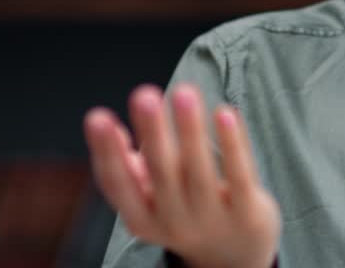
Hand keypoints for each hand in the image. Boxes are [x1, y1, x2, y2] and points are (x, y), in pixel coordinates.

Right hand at [84, 83, 280, 267]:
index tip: (97, 116)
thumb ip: (132, 169)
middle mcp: (174, 222)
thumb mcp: (153, 201)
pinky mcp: (247, 213)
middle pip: (161, 174)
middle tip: (144, 94)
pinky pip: (239, 176)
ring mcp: (212, 219)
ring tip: (184, 93)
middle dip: (152, 132)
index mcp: (143, 218)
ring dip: (191, 131)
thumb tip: (106, 129)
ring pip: (199, 172)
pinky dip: (232, 145)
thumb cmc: (188, 214)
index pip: (118, 185)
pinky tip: (225, 112)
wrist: (236, 259)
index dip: (106, 152)